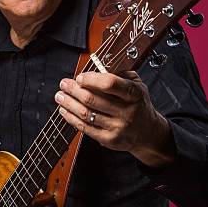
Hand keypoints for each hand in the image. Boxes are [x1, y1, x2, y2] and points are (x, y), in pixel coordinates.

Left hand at [55, 71, 174, 167]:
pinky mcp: (109, 140)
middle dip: (74, 90)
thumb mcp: (136, 84)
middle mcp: (127, 112)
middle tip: (64, 84)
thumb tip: (96, 66)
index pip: (110, 84)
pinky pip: (85, 128)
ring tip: (60, 96)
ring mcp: (118, 127)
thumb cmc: (137, 103)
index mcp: (134, 94)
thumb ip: (119, 74)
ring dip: (69, 103)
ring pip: (86, 114)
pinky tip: (65, 110)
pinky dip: (71, 118)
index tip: (80, 77)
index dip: (91, 79)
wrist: (147, 132)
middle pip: (93, 99)